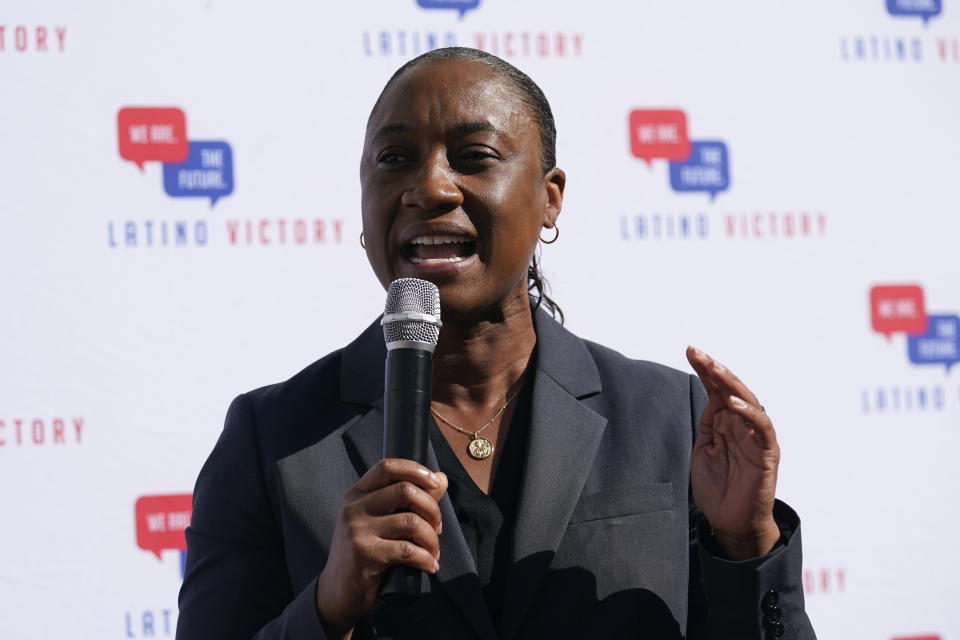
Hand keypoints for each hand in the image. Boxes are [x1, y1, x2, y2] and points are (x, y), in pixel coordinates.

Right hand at [315, 459, 447, 638]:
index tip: (435, 483)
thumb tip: (441, 479)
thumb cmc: (364, 553)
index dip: (415, 469)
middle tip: (436, 528)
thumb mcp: (379, 521)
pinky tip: (429, 565)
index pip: (387, 467)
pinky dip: (426, 559)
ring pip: (412, 521)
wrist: (337, 592)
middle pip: (406, 490)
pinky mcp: (365, 555)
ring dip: (432, 539)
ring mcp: (357, 531)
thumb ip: (410, 499)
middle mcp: (354, 508)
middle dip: (432, 509)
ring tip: (433, 551)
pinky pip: (408, 550)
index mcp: (356, 494)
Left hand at [686, 346, 780, 559]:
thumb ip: (709, 423)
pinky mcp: (767, 453)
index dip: (706, 370)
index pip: (717, 390)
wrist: (730, 523)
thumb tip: (711, 397)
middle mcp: (744, 425)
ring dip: (731, 383)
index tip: (690, 351)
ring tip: (713, 367)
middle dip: (715, 369)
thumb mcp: (704, 449)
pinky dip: (749, 413)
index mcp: (727, 423)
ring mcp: (757, 438)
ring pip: (749, 401)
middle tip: (697, 352)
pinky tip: (732, 402)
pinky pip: (762, 428)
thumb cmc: (718, 488)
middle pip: (732, 389)